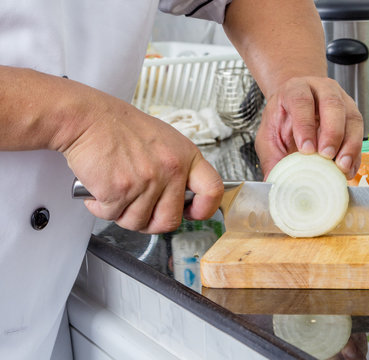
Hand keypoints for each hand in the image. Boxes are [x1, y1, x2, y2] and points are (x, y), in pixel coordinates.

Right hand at [62, 94, 222, 233]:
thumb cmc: (121, 127)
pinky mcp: (121, 190)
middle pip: (170, 220)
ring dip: (122, 214)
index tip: (192, 212)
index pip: (212, 191)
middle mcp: (171, 169)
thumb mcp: (164, 141)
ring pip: (138, 223)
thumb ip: (177, 168)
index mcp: (186, 157)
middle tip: (139, 211)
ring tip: (116, 194)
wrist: (88, 118)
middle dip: (151, 223)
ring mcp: (147, 181)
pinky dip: (101, 208)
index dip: (204, 209)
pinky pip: (112, 215)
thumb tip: (182, 196)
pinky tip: (100, 191)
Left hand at [254, 76, 362, 179]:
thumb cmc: (282, 119)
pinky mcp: (353, 116)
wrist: (296, 104)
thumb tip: (272, 181)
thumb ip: (270, 156)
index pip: (302, 101)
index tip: (306, 149)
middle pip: (332, 104)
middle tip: (326, 155)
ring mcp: (342, 100)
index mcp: (296, 89)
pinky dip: (355, 154)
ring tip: (342, 166)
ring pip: (352, 118)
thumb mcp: (268, 134)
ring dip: (349, 144)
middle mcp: (322, 89)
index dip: (305, 125)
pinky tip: (348, 169)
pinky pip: (360, 134)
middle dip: (331, 132)